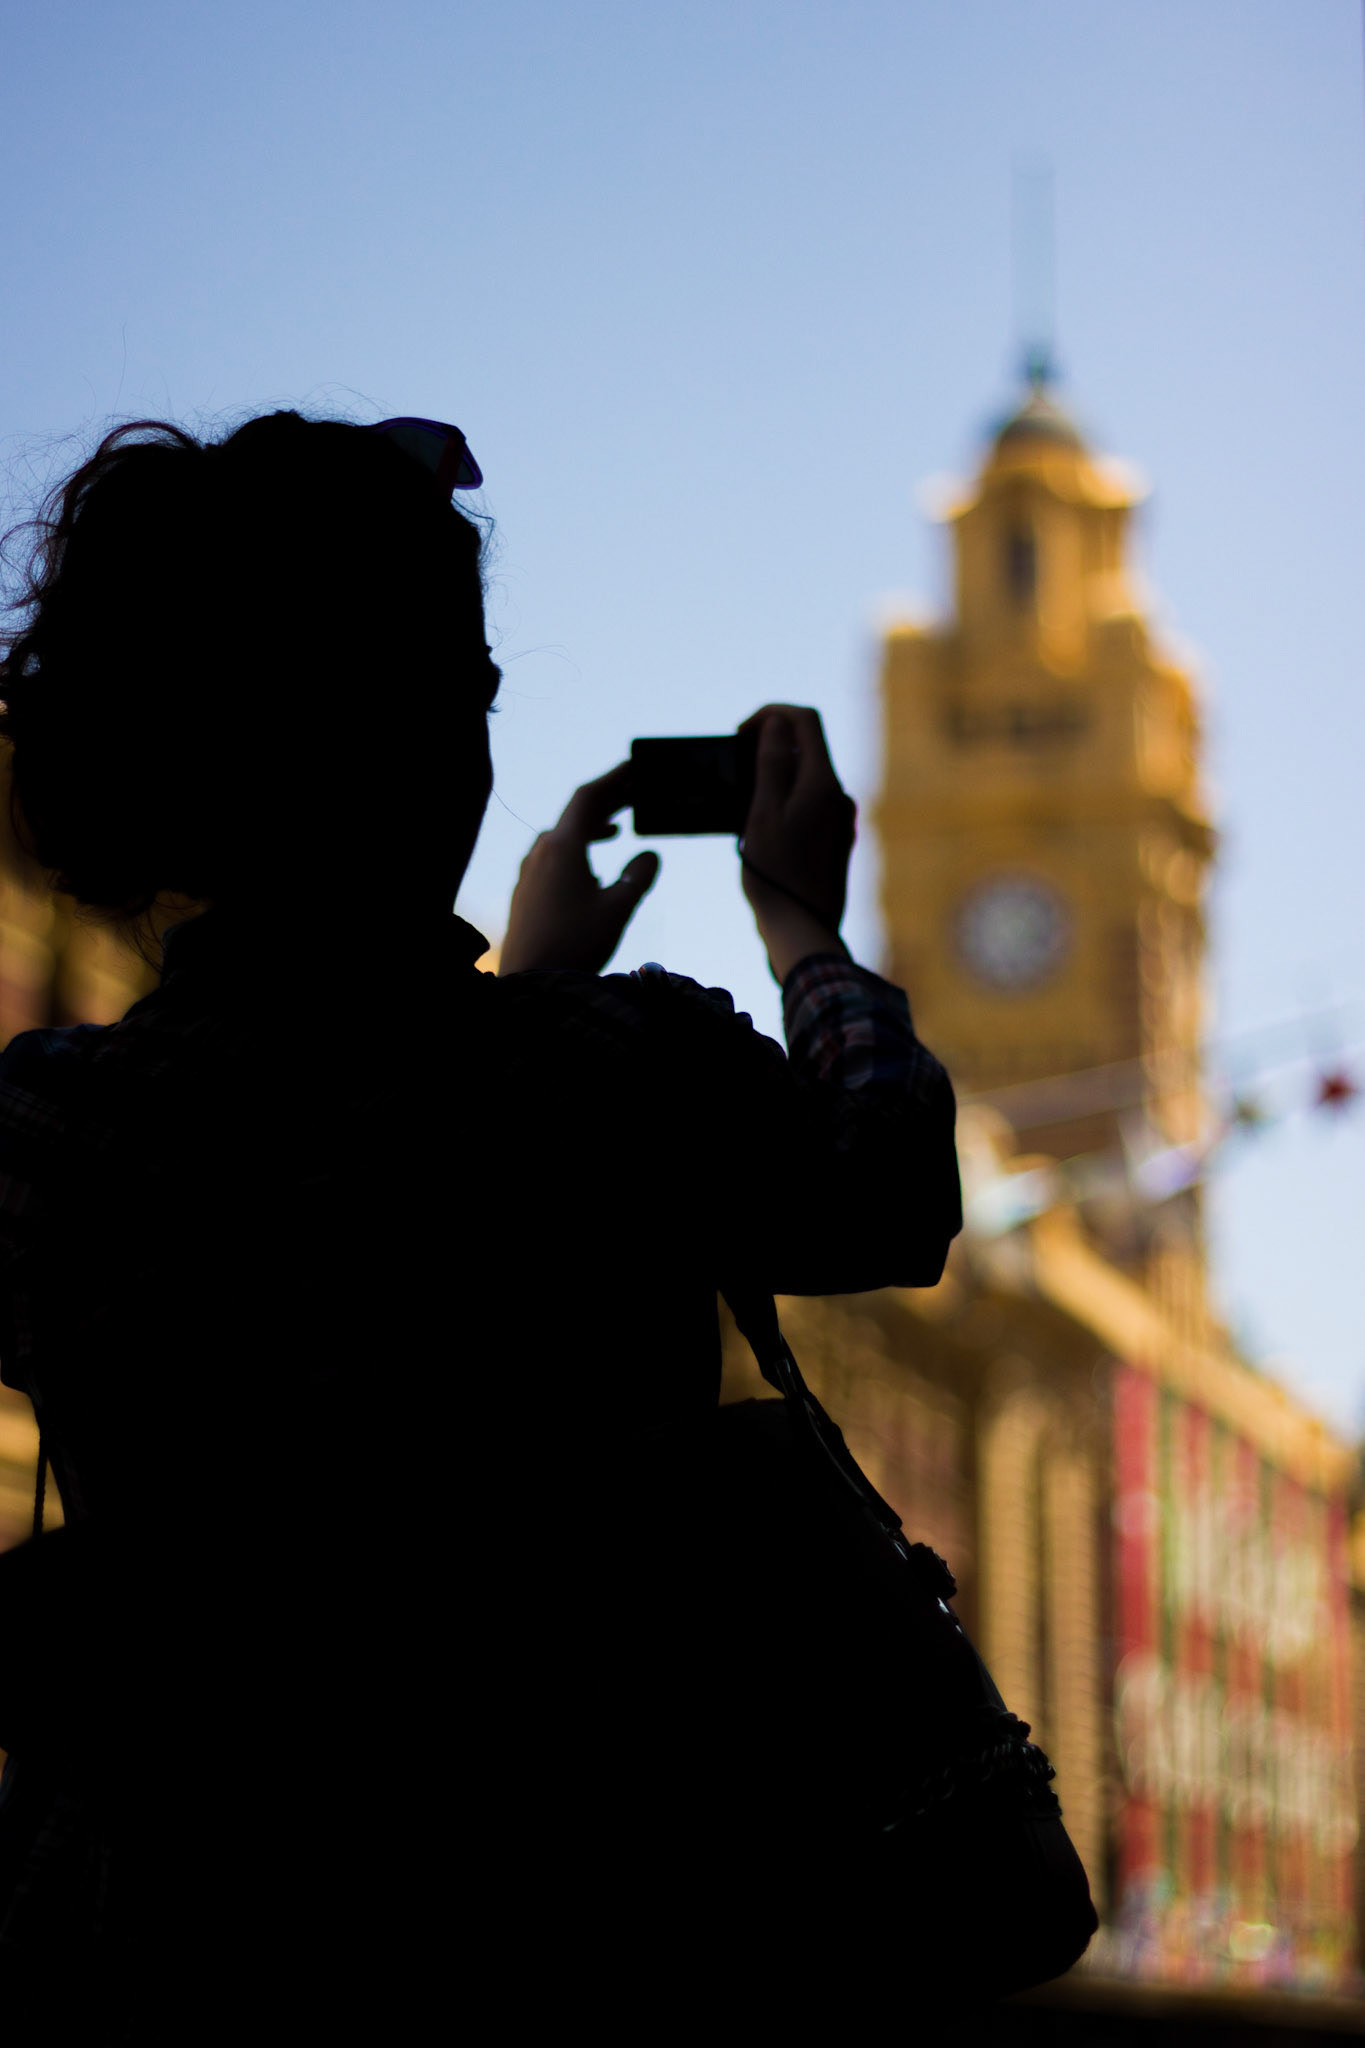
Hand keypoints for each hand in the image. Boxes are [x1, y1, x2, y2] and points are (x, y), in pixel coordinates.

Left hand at [498, 761, 659, 974]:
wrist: (531, 980)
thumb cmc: (576, 942)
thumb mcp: (619, 908)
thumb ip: (638, 877)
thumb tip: (649, 856)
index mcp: (562, 846)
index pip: (588, 797)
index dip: (614, 779)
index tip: (634, 767)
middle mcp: (540, 852)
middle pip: (575, 814)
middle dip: (608, 802)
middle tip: (635, 794)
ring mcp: (529, 872)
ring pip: (562, 836)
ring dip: (590, 828)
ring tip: (616, 831)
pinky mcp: (524, 893)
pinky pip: (551, 857)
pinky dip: (576, 850)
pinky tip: (589, 870)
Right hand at [737, 705, 855, 980]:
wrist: (802, 930)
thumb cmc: (776, 874)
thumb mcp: (763, 813)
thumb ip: (772, 764)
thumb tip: (777, 723)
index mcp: (823, 782)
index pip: (804, 720)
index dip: (770, 715)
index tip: (739, 734)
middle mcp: (837, 794)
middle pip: (806, 744)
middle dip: (770, 741)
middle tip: (735, 762)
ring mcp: (838, 817)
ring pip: (805, 774)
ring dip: (774, 771)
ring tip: (742, 795)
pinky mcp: (833, 837)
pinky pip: (807, 801)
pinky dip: (783, 796)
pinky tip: (760, 822)